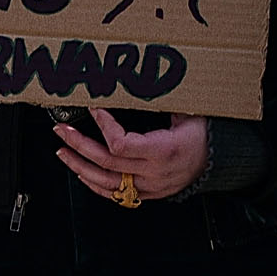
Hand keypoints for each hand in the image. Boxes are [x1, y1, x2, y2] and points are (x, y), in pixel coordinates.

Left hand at [55, 107, 206, 204]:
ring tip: (62, 151)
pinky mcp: (145, 194)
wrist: (214, 163)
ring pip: (104, 182)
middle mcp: (152, 172)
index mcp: (163, 151)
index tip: (94, 108)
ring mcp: (147, 186)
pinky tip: (81, 172)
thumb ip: (161, 101)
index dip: (103, 125)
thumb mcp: (186, 113)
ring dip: (79, 165)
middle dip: (79, 144)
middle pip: (106, 162)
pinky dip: (94, 184)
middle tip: (62, 130)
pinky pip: (114, 194)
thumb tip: (138, 81)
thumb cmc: (200, 136)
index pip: (121, 144)